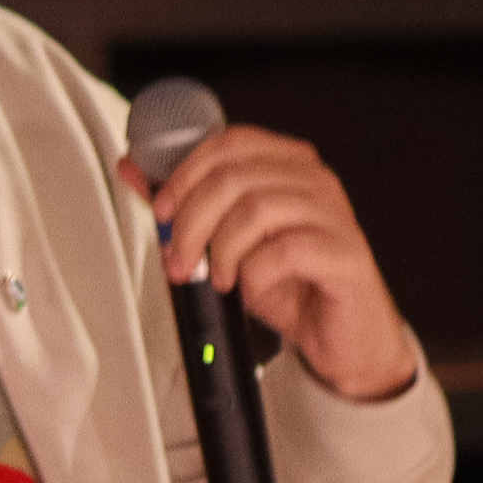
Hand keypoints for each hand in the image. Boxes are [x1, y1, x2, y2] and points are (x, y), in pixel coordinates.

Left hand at [128, 126, 419, 402]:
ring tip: (219, 279)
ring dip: (222, 251)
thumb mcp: (229, 243)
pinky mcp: (345, 253)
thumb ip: (187, 205)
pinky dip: (256, 276)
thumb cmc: (292, 286)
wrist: (342, 338)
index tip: (163, 211)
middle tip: (180, 259)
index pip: (230, 143)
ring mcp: (334, 215)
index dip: (186, 173)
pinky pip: (286, 252)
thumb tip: (137, 170)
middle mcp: (315, 181)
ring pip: (257, 210)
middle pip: (235, 177)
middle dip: (192, 222)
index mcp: (288, 165)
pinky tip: (253, 290)